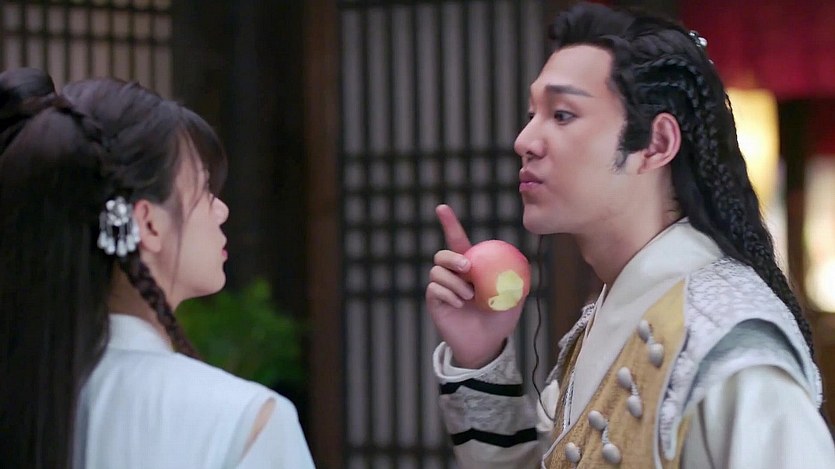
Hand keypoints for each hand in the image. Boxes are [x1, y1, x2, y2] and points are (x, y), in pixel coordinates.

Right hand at [425, 204, 523, 368]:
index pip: (456, 240)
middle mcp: (453, 274)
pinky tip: (459, 304)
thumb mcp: (513, 298)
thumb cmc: (500, 319)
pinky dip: (447, 294)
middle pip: (442, 254)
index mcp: (470, 267)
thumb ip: (516, 280)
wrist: (486, 344)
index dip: (449, 223)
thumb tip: (523, 262)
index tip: (441, 207)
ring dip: (454, 282)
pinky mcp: (435, 301)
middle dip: (452, 257)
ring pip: (437, 272)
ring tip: (469, 296)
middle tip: (467, 268)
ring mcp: (442, 287)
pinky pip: (434, 290)